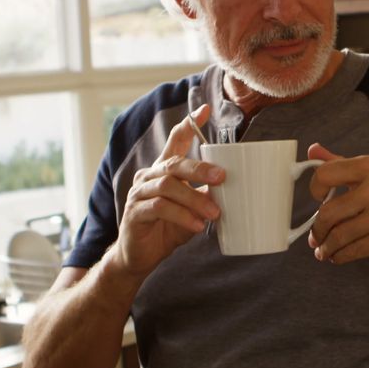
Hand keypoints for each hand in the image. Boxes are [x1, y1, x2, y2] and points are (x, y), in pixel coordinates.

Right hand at [114, 104, 224, 277]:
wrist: (140, 257)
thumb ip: (206, 196)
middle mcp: (149, 176)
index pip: (174, 140)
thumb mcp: (192, 210)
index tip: (204, 110)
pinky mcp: (134, 212)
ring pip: (168, 186)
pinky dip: (181, 216)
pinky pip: (159, 208)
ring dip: (194, 199)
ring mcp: (139, 193)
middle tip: (222, 177)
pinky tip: (196, 225)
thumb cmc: (168, 229)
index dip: (189, 125)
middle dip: (200, 168)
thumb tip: (234, 189)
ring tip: (214, 213)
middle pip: (174, 163)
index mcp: (164, 171)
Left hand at [305, 143, 368, 263]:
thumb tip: (312, 151)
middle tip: (315, 238)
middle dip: (317, 230)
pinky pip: (354, 250)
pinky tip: (338, 256)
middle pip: (328, 212)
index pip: (326, 174)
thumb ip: (342, 163)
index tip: (316, 200)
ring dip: (327, 247)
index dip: (313, 189)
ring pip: (340, 235)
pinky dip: (341, 256)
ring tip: (324, 250)